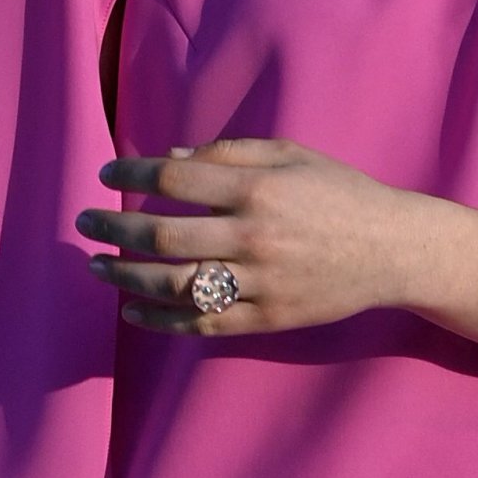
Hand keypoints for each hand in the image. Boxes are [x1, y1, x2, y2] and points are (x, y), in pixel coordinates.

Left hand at [76, 138, 414, 335]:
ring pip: (173, 284)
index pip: (175, 179)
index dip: (132, 174)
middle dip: (115, 226)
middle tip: (85, 221)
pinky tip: (132, 313)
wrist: (391, 249)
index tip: (106, 174)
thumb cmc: (340, 192)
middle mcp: (252, 236)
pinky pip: (201, 324)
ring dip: (125, 276)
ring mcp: (258, 283)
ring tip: (98, 267)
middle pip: (162, 233)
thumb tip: (171, 158)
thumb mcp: (292, 155)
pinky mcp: (265, 319)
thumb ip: (231, 153)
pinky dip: (160, 322)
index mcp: (258, 189)